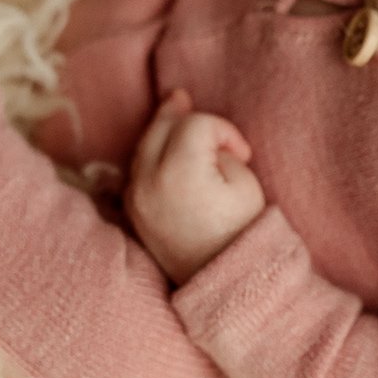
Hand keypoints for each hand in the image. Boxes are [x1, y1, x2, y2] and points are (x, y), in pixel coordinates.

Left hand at [124, 90, 265, 282]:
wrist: (222, 280)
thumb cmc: (241, 231)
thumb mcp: (244, 183)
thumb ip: (220, 151)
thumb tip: (203, 141)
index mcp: (179, 171)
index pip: (196, 124)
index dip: (224, 130)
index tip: (244, 154)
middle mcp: (148, 181)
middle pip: (159, 128)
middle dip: (177, 113)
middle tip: (183, 97)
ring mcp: (135, 197)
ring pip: (143, 146)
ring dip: (160, 129)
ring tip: (173, 110)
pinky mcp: (133, 212)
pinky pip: (137, 168)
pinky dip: (150, 153)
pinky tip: (163, 146)